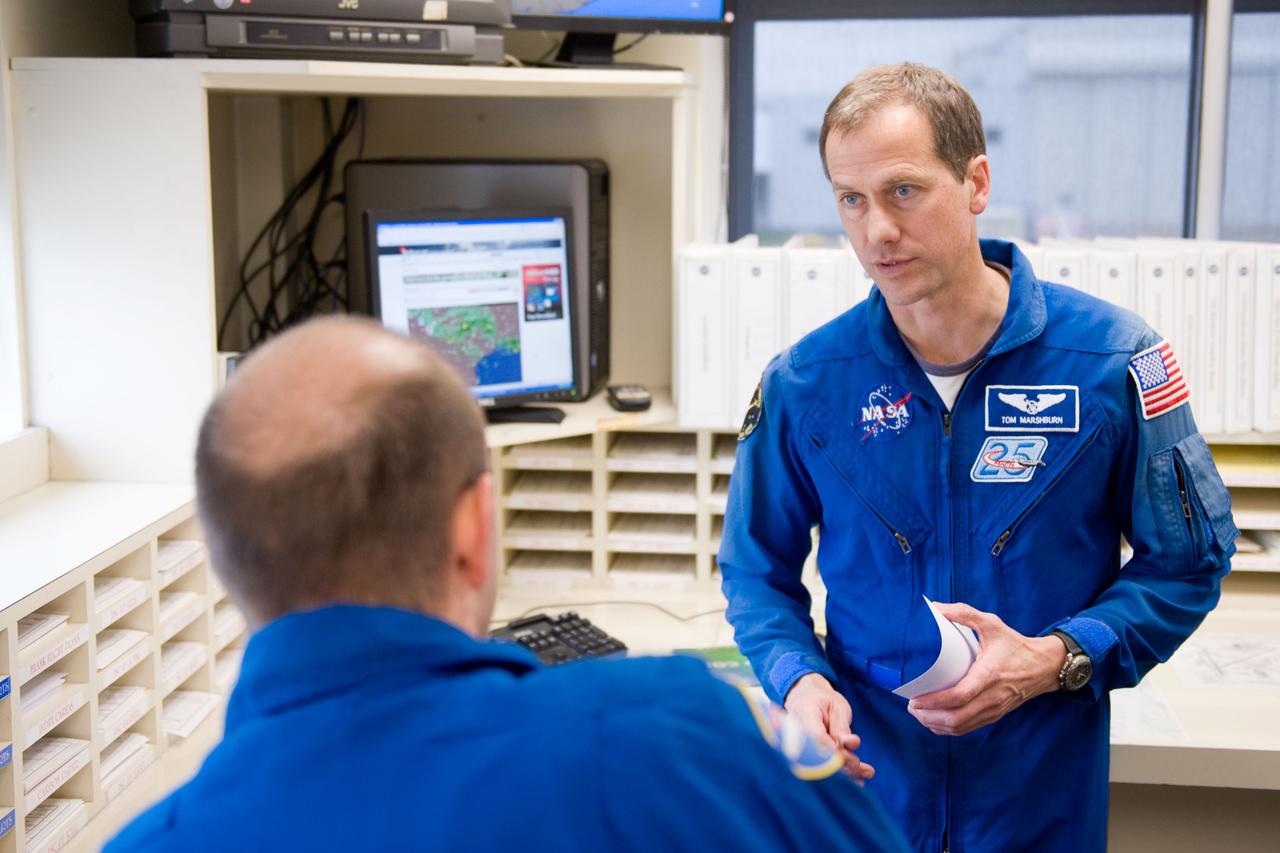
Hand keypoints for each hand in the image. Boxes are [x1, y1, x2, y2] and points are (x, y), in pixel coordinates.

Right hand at [785, 672, 874, 780]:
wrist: (805, 697)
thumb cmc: (822, 699)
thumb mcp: (836, 707)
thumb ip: (842, 727)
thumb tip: (852, 744)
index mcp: (804, 715)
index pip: (817, 739)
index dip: (834, 754)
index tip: (854, 761)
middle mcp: (797, 733)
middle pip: (818, 757)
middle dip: (843, 767)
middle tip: (865, 770)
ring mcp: (799, 745)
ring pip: (820, 765)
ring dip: (845, 773)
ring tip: (867, 774)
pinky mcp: (806, 754)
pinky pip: (821, 766)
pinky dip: (840, 773)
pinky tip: (857, 779)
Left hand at [906, 602, 1066, 736]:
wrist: (1044, 666)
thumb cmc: (1015, 644)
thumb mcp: (991, 624)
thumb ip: (964, 613)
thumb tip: (934, 607)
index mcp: (989, 675)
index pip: (959, 696)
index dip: (933, 702)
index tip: (914, 699)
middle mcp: (992, 697)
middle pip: (956, 718)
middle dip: (928, 716)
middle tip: (911, 706)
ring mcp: (994, 709)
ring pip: (960, 727)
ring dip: (936, 724)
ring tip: (918, 713)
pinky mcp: (995, 715)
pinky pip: (968, 728)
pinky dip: (949, 728)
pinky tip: (935, 721)